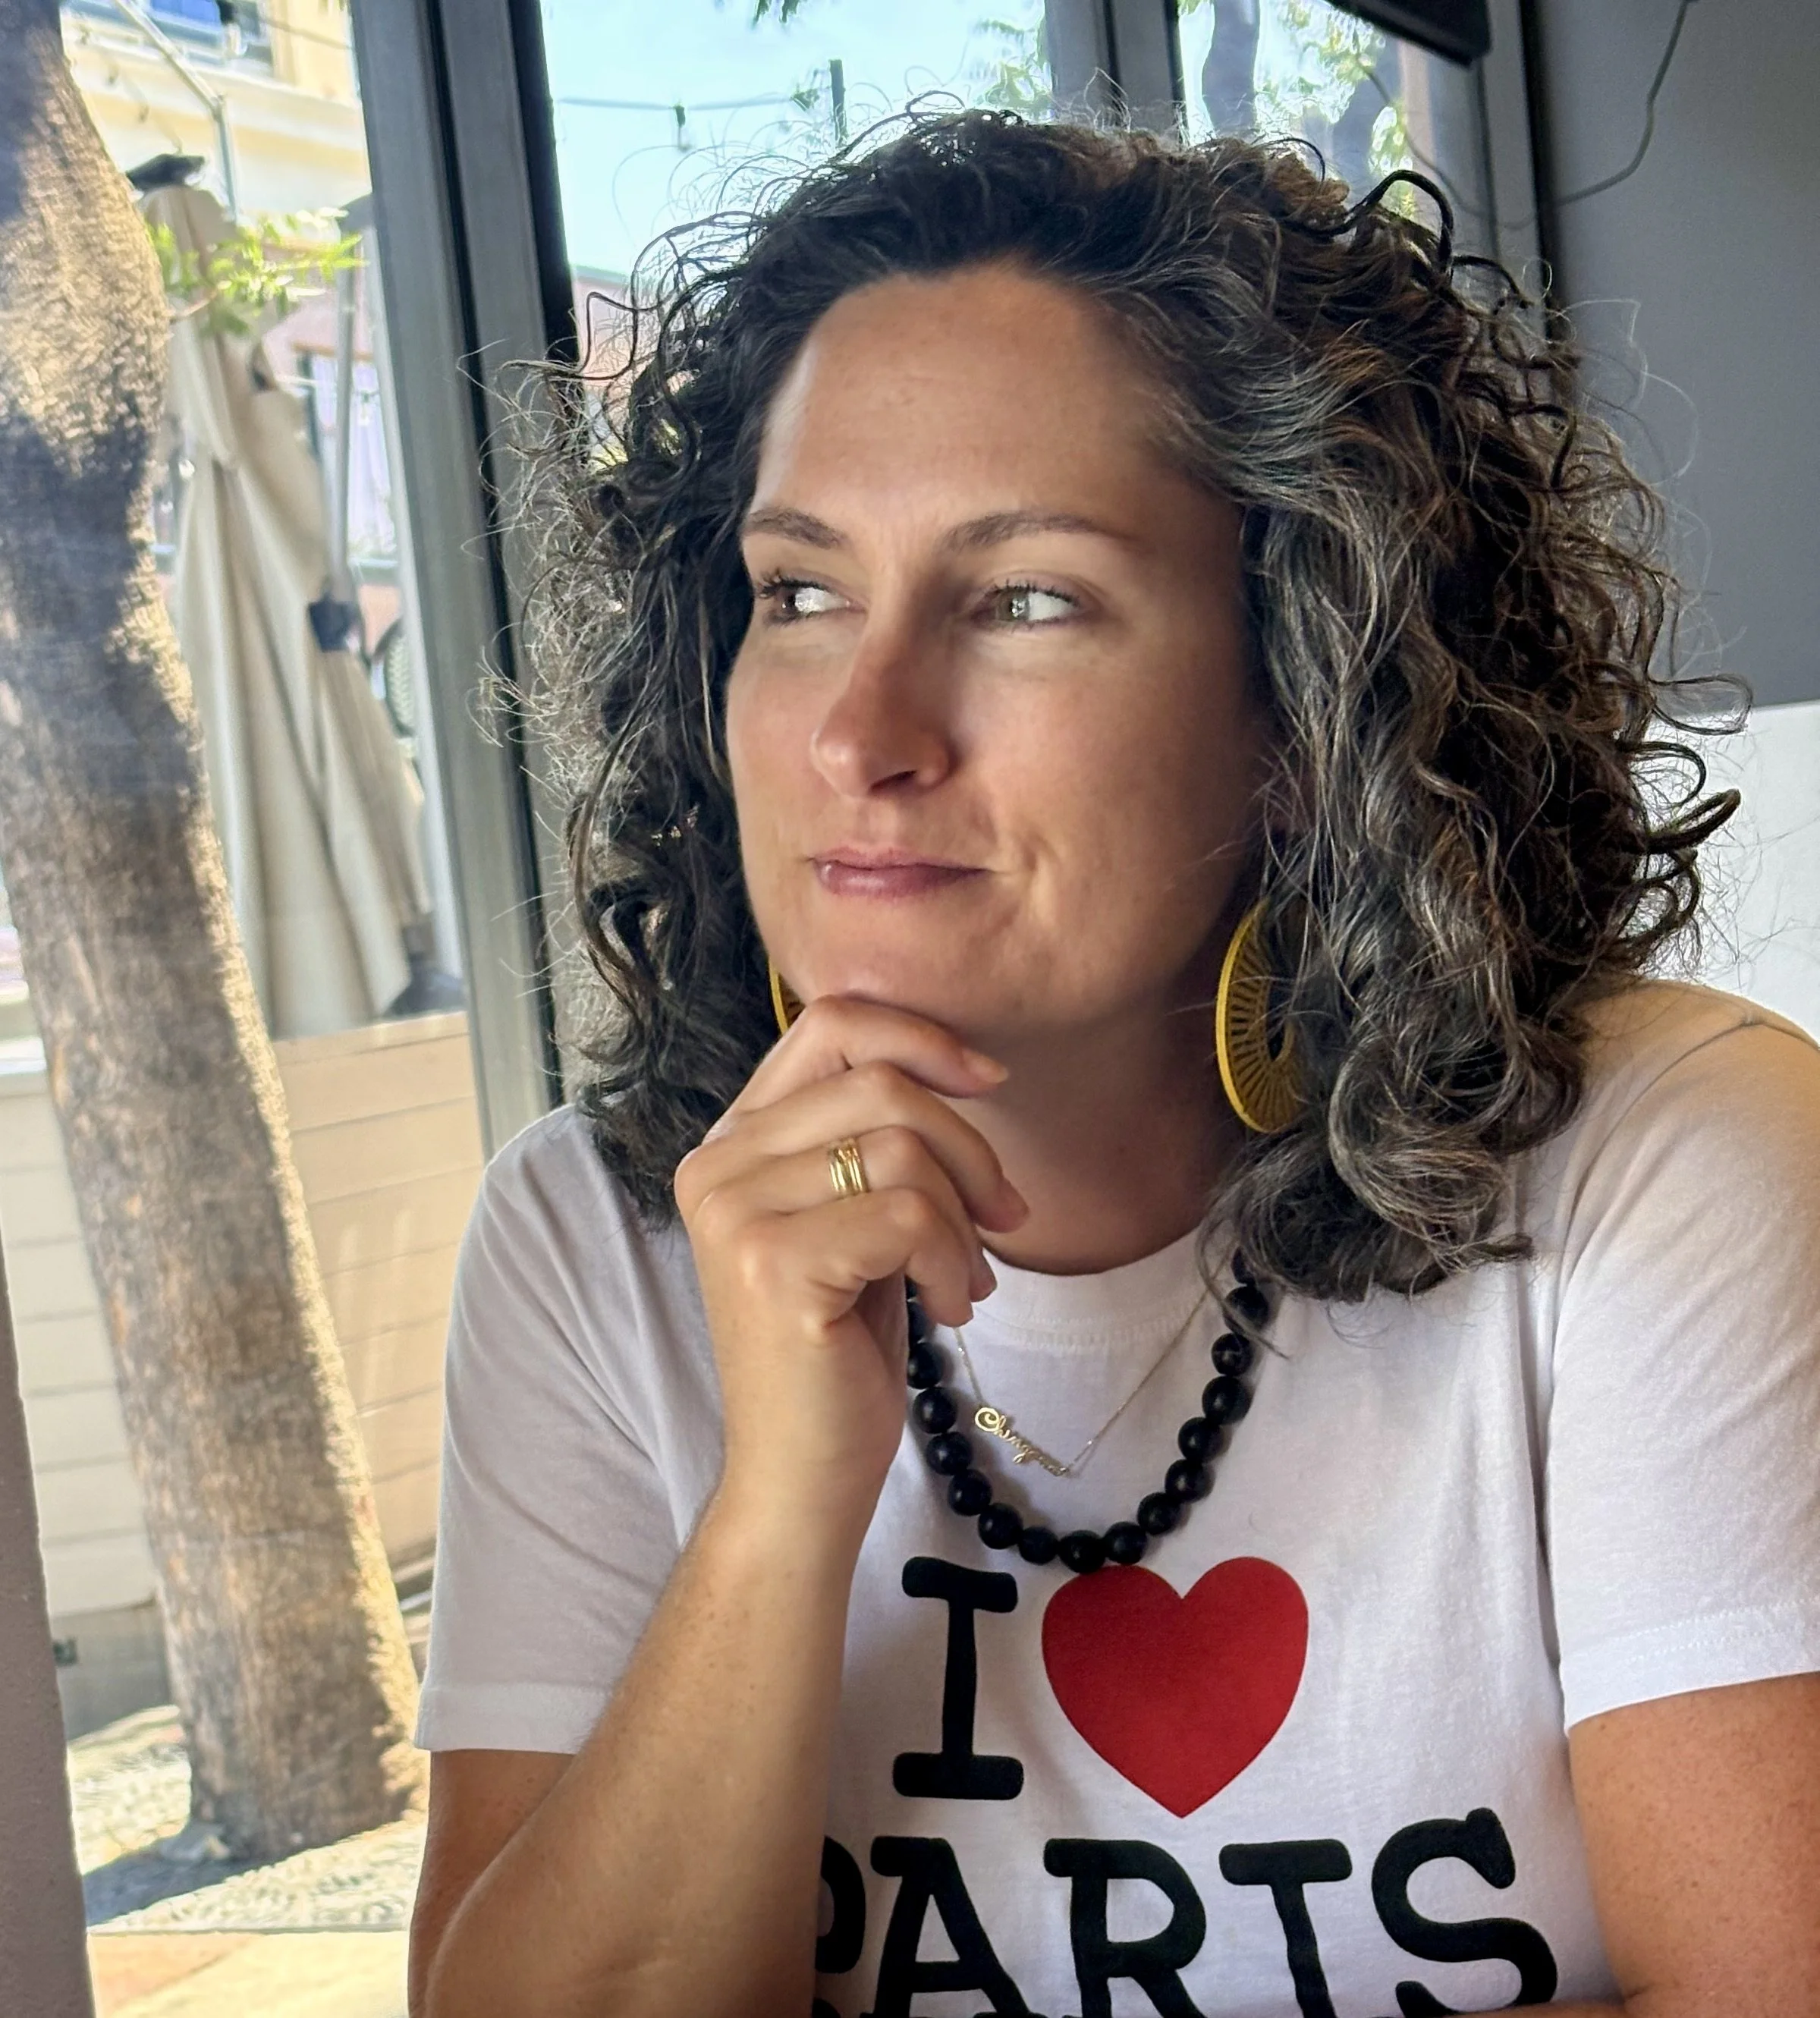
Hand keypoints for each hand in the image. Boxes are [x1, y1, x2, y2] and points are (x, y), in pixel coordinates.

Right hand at [674, 998, 1028, 1538]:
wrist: (798, 1479)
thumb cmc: (837, 1351)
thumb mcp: (852, 1220)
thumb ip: (867, 1139)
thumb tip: (960, 1065)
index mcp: (731, 1141)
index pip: (829, 1023)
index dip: (921, 1035)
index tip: (988, 1081)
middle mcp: (717, 1164)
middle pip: (881, 1083)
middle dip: (970, 1146)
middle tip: (1004, 1218)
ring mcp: (736, 1213)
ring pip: (902, 1148)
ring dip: (965, 1218)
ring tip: (967, 1278)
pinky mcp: (773, 1265)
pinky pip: (908, 1214)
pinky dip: (953, 1260)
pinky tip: (949, 1307)